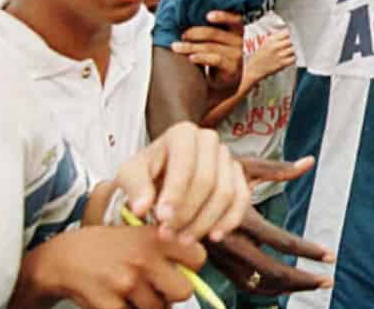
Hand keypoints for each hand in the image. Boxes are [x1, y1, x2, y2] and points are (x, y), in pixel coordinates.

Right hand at [16, 226, 204, 308]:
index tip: (182, 269)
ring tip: (133, 295)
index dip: (193, 267)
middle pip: (183, 291)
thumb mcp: (136, 234)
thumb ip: (165, 248)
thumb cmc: (106, 248)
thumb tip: (193, 274)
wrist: (62, 258)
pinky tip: (118, 302)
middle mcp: (143, 258)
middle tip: (158, 291)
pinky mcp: (108, 304)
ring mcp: (126, 282)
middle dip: (173, 295)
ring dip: (150, 307)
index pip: (198, 257)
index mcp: (153, 238)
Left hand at [117, 122, 249, 245]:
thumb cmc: (146, 172)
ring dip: (205, 222)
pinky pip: (242, 200)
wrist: (161, 175)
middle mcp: (209, 140)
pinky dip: (229, 221)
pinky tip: (213, 237)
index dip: (175, 193)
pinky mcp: (238, 176)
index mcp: (183, 133)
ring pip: (225, 193)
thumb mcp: (130, 175)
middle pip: (207, 180)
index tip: (162, 219)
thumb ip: (135, 188)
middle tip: (168, 235)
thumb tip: (141, 208)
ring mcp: (227, 157)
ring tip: (183, 239)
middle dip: (188, 212)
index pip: (185, 164)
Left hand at [172, 10, 244, 86]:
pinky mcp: (232, 68)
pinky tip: (190, 58)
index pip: (235, 19)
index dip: (223, 16)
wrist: (226, 82)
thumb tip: (186, 21)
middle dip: (194, 32)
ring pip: (210, 46)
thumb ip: (212, 30)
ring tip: (176, 47)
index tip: (207, 16)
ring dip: (190, 46)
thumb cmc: (219, 57)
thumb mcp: (219, 41)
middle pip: (214, 33)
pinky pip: (215, 59)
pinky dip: (201, 57)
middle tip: (182, 35)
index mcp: (238, 31)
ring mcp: (237, 55)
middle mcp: (240, 41)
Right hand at [204, 157, 335, 296]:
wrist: (165, 187)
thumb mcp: (242, 165)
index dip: (309, 251)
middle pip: (272, 272)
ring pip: (257, 284)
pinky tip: (281, 284)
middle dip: (303, 280)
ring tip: (310, 283)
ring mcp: (219, 256)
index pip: (282, 241)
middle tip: (327, 280)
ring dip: (286, 287)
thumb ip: (278, 168)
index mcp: (240, 217)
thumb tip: (309, 162)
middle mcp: (229, 241)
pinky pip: (242, 283)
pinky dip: (264, 287)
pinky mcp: (213, 263)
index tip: (329, 255)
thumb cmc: (208, 170)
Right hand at [244, 30, 295, 85]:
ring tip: (291, 52)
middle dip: (293, 43)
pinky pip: (293, 59)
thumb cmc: (260, 55)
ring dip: (294, 51)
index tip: (291, 36)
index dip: (290, 35)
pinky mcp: (281, 64)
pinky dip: (293, 58)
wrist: (254, 68)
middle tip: (293, 45)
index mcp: (271, 39)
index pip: (286, 33)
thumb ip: (275, 36)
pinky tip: (290, 58)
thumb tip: (286, 30)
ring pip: (293, 50)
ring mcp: (279, 55)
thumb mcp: (266, 42)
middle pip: (291, 41)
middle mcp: (276, 46)